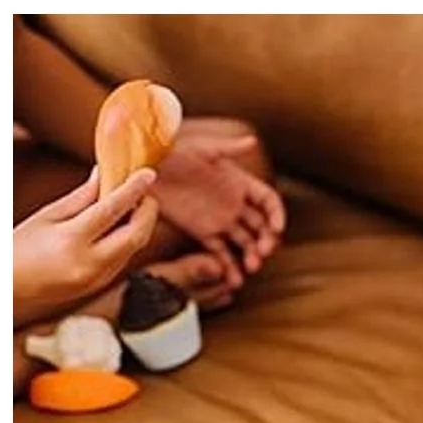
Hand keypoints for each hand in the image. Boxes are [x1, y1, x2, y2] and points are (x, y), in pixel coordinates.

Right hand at [13, 169, 157, 325]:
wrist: (7, 286)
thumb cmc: (20, 245)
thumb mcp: (47, 215)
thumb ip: (81, 197)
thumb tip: (104, 173)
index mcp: (71, 241)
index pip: (111, 210)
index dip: (133, 190)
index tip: (148, 174)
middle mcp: (90, 263)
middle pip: (136, 235)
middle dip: (147, 211)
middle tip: (145, 192)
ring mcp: (98, 278)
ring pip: (134, 248)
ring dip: (140, 225)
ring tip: (134, 205)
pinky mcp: (100, 286)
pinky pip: (123, 258)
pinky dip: (128, 239)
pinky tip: (122, 226)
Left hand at [153, 133, 285, 284]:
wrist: (145, 168)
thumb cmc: (173, 151)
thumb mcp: (201, 149)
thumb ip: (228, 149)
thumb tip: (253, 141)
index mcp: (239, 182)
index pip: (268, 201)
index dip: (277, 214)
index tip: (277, 228)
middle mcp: (235, 204)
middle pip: (261, 226)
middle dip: (267, 240)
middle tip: (264, 251)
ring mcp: (221, 220)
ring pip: (245, 243)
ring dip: (253, 256)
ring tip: (252, 267)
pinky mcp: (204, 234)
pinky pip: (221, 253)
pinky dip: (229, 268)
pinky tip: (235, 281)